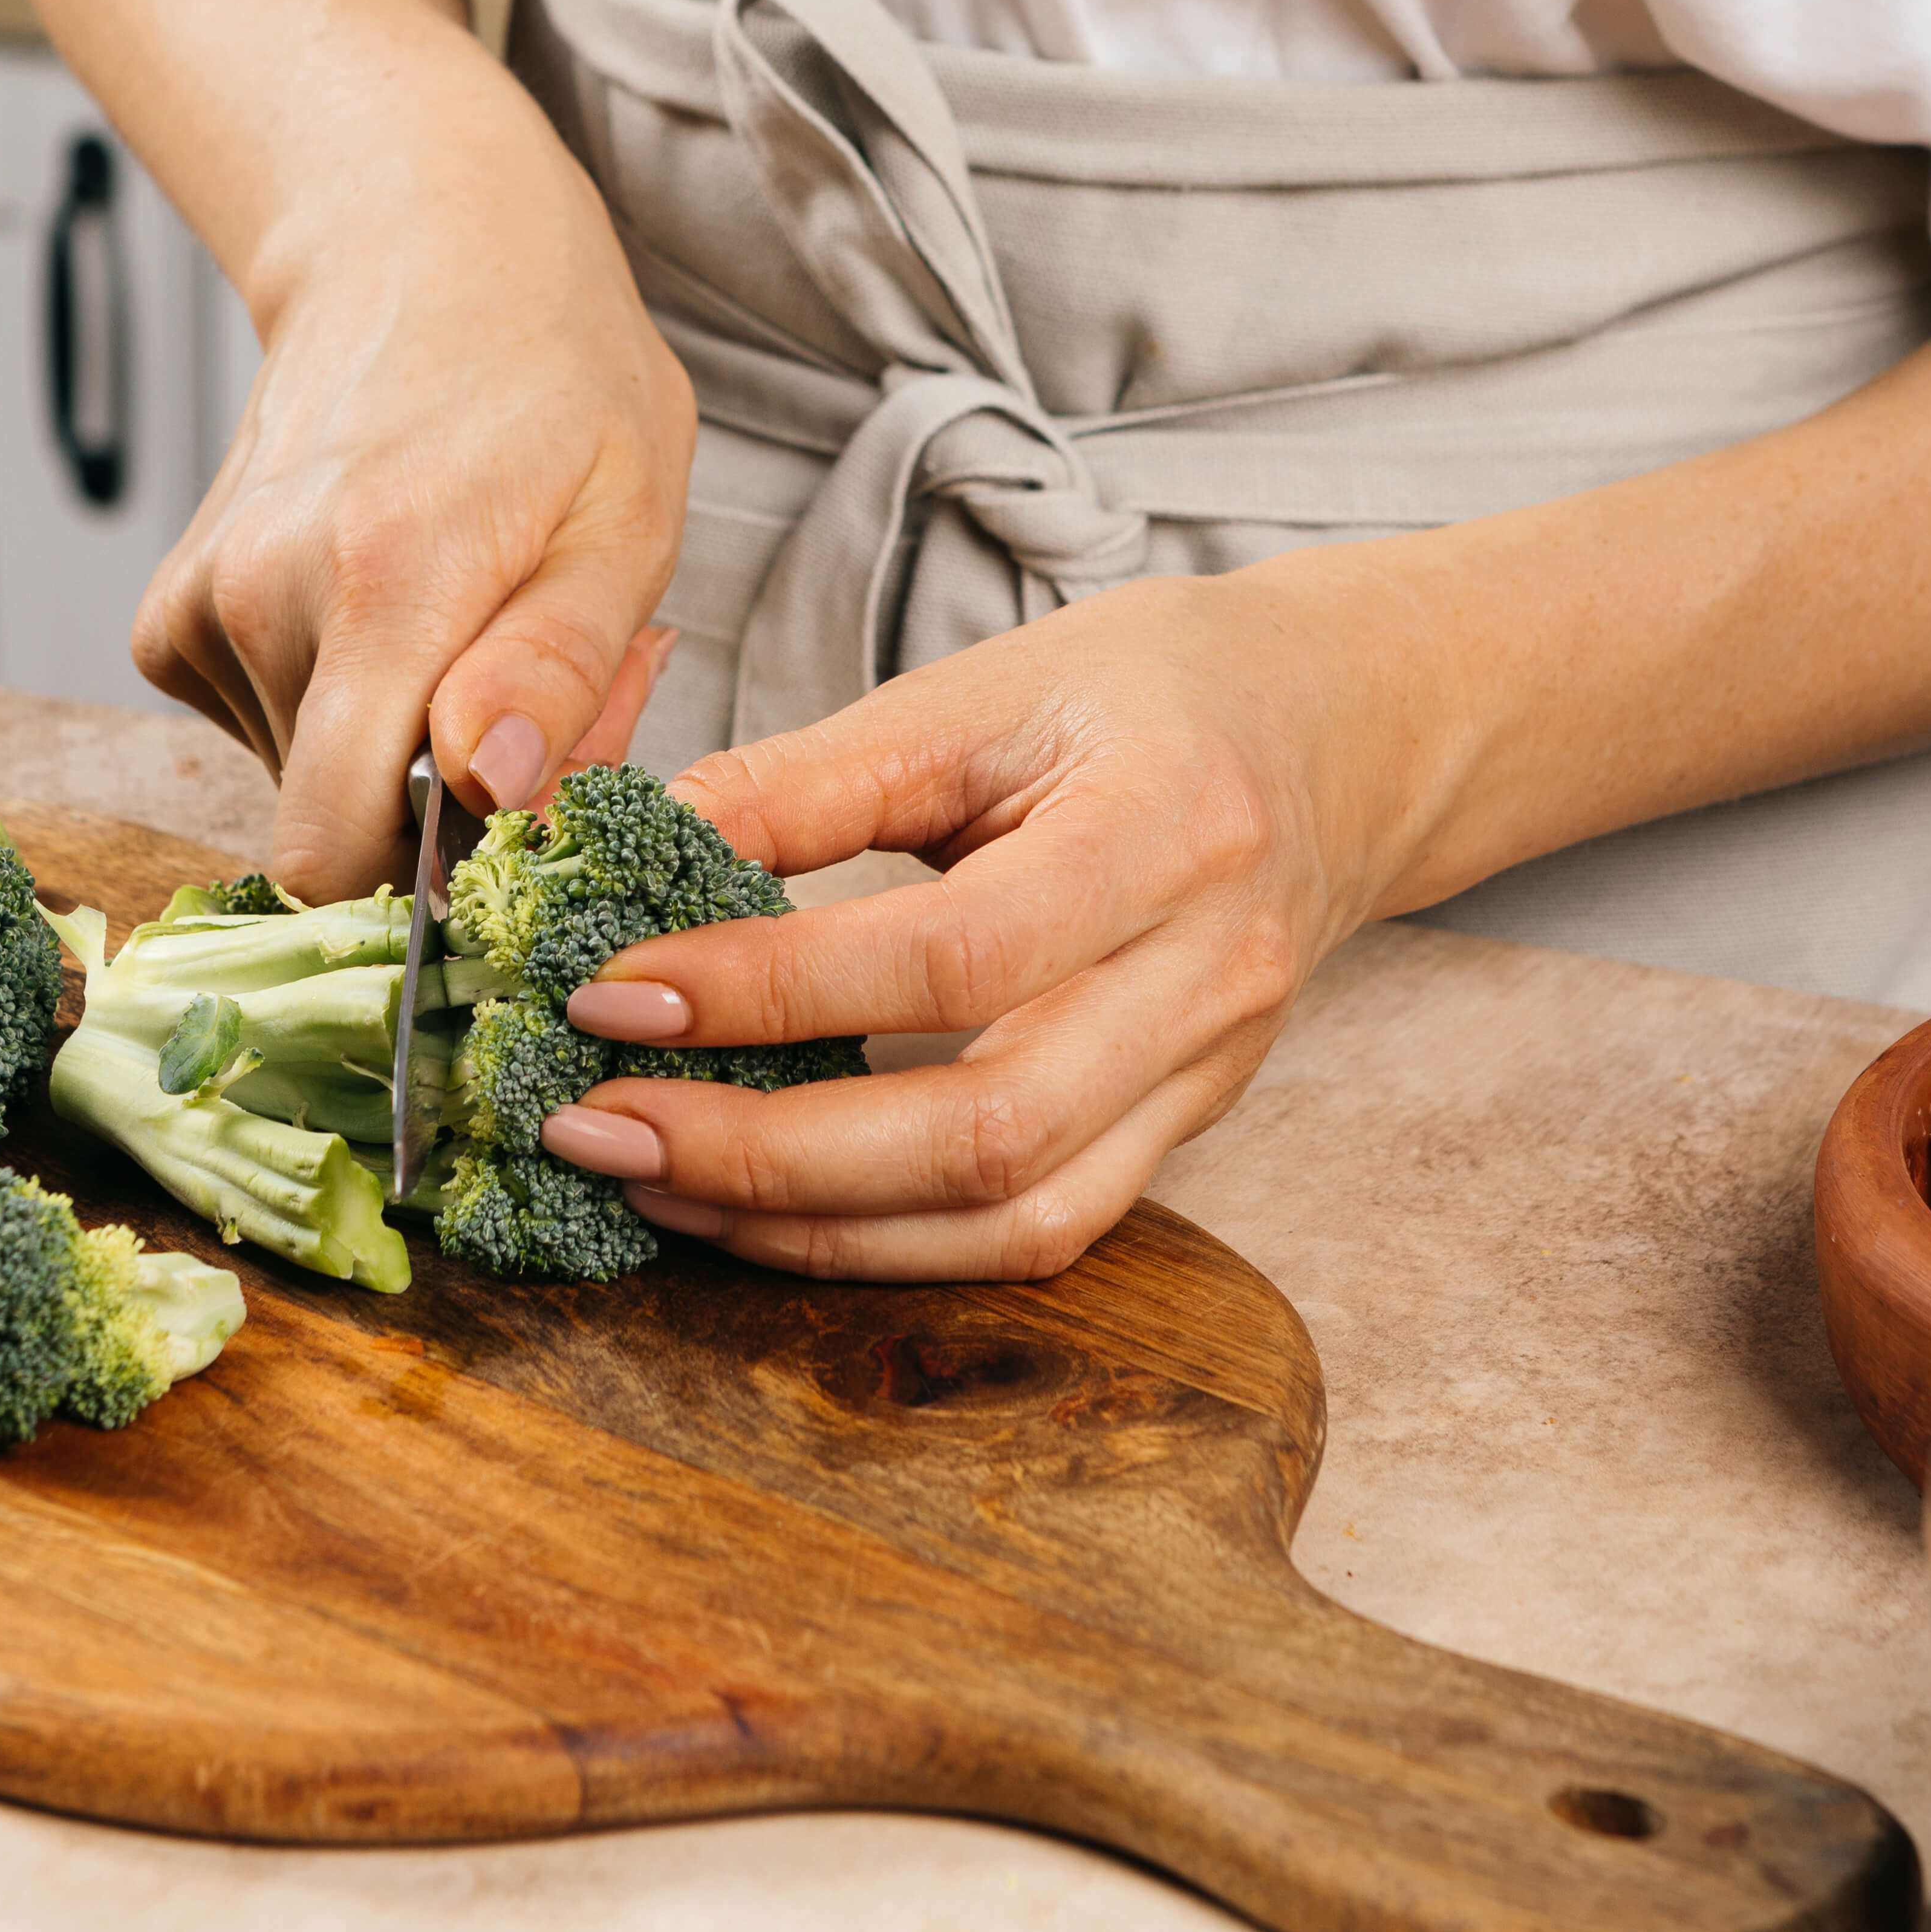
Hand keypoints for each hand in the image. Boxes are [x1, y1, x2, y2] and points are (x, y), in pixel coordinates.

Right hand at [134, 184, 697, 897]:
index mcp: (385, 581)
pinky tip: (383, 612)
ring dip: (395, 745)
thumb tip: (494, 788)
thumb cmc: (553, 384)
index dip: (428, 875)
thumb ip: (561, 670)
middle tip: (523, 685)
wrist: (420, 253)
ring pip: (303, 781)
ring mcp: (200, 606)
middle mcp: (262, 597)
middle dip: (436, 803)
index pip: (335, 848)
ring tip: (460, 622)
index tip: (508, 810)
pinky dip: (333, 708)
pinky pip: (262, 732)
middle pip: (336, 823)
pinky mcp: (168, 622)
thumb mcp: (625, 521)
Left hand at [537, 573, 1384, 1279]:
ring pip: (1012, 1216)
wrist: (1335, 735)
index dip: (770, 990)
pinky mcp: (1183, 1129)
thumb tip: (627, 850)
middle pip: (987, 1129)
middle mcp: (1208, 977)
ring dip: (812, 1229)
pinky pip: (1036, 1231)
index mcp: (1169, 828)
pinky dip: (887, 1242)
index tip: (613, 987)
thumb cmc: (1155, 690)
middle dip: (766, 1153)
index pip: (952, 955)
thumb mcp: (984, 689)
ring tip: (652, 1185)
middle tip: (595, 1125)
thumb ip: (809, 780)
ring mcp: (1208, 1074)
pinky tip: (763, 1210)